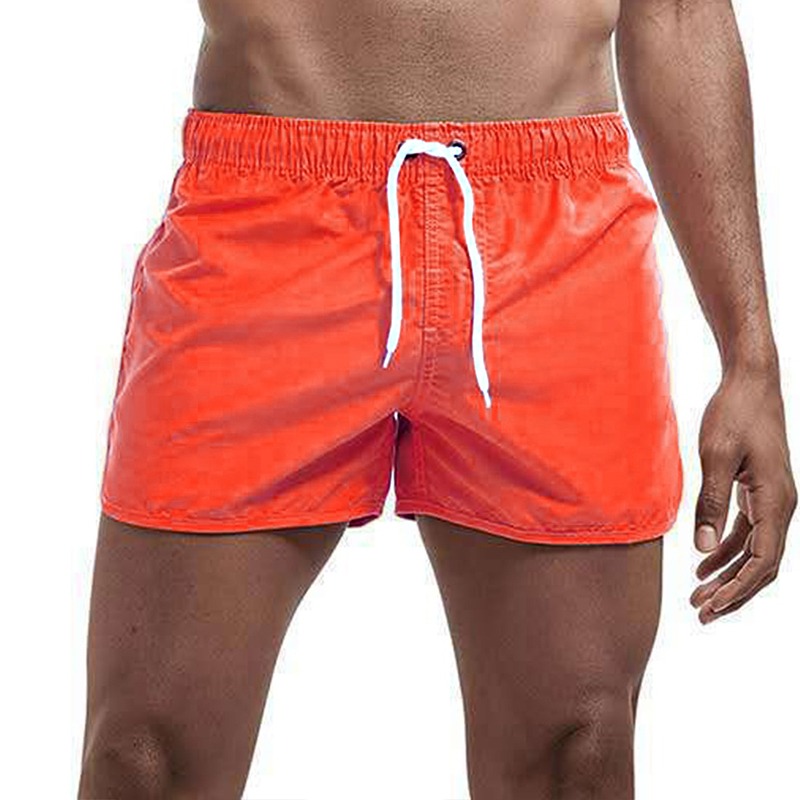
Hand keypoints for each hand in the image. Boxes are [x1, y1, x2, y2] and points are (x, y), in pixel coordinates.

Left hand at [690, 367, 795, 623]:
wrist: (750, 382)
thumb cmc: (734, 414)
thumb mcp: (717, 456)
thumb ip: (712, 502)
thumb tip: (704, 550)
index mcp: (776, 501)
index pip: (763, 562)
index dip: (738, 589)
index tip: (711, 607)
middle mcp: (781, 506)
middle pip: (762, 566)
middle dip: (734, 593)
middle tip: (701, 614)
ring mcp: (772, 501)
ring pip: (755, 553)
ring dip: (729, 577)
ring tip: (698, 597)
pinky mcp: (759, 493)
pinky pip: (748, 535)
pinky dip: (727, 553)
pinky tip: (703, 566)